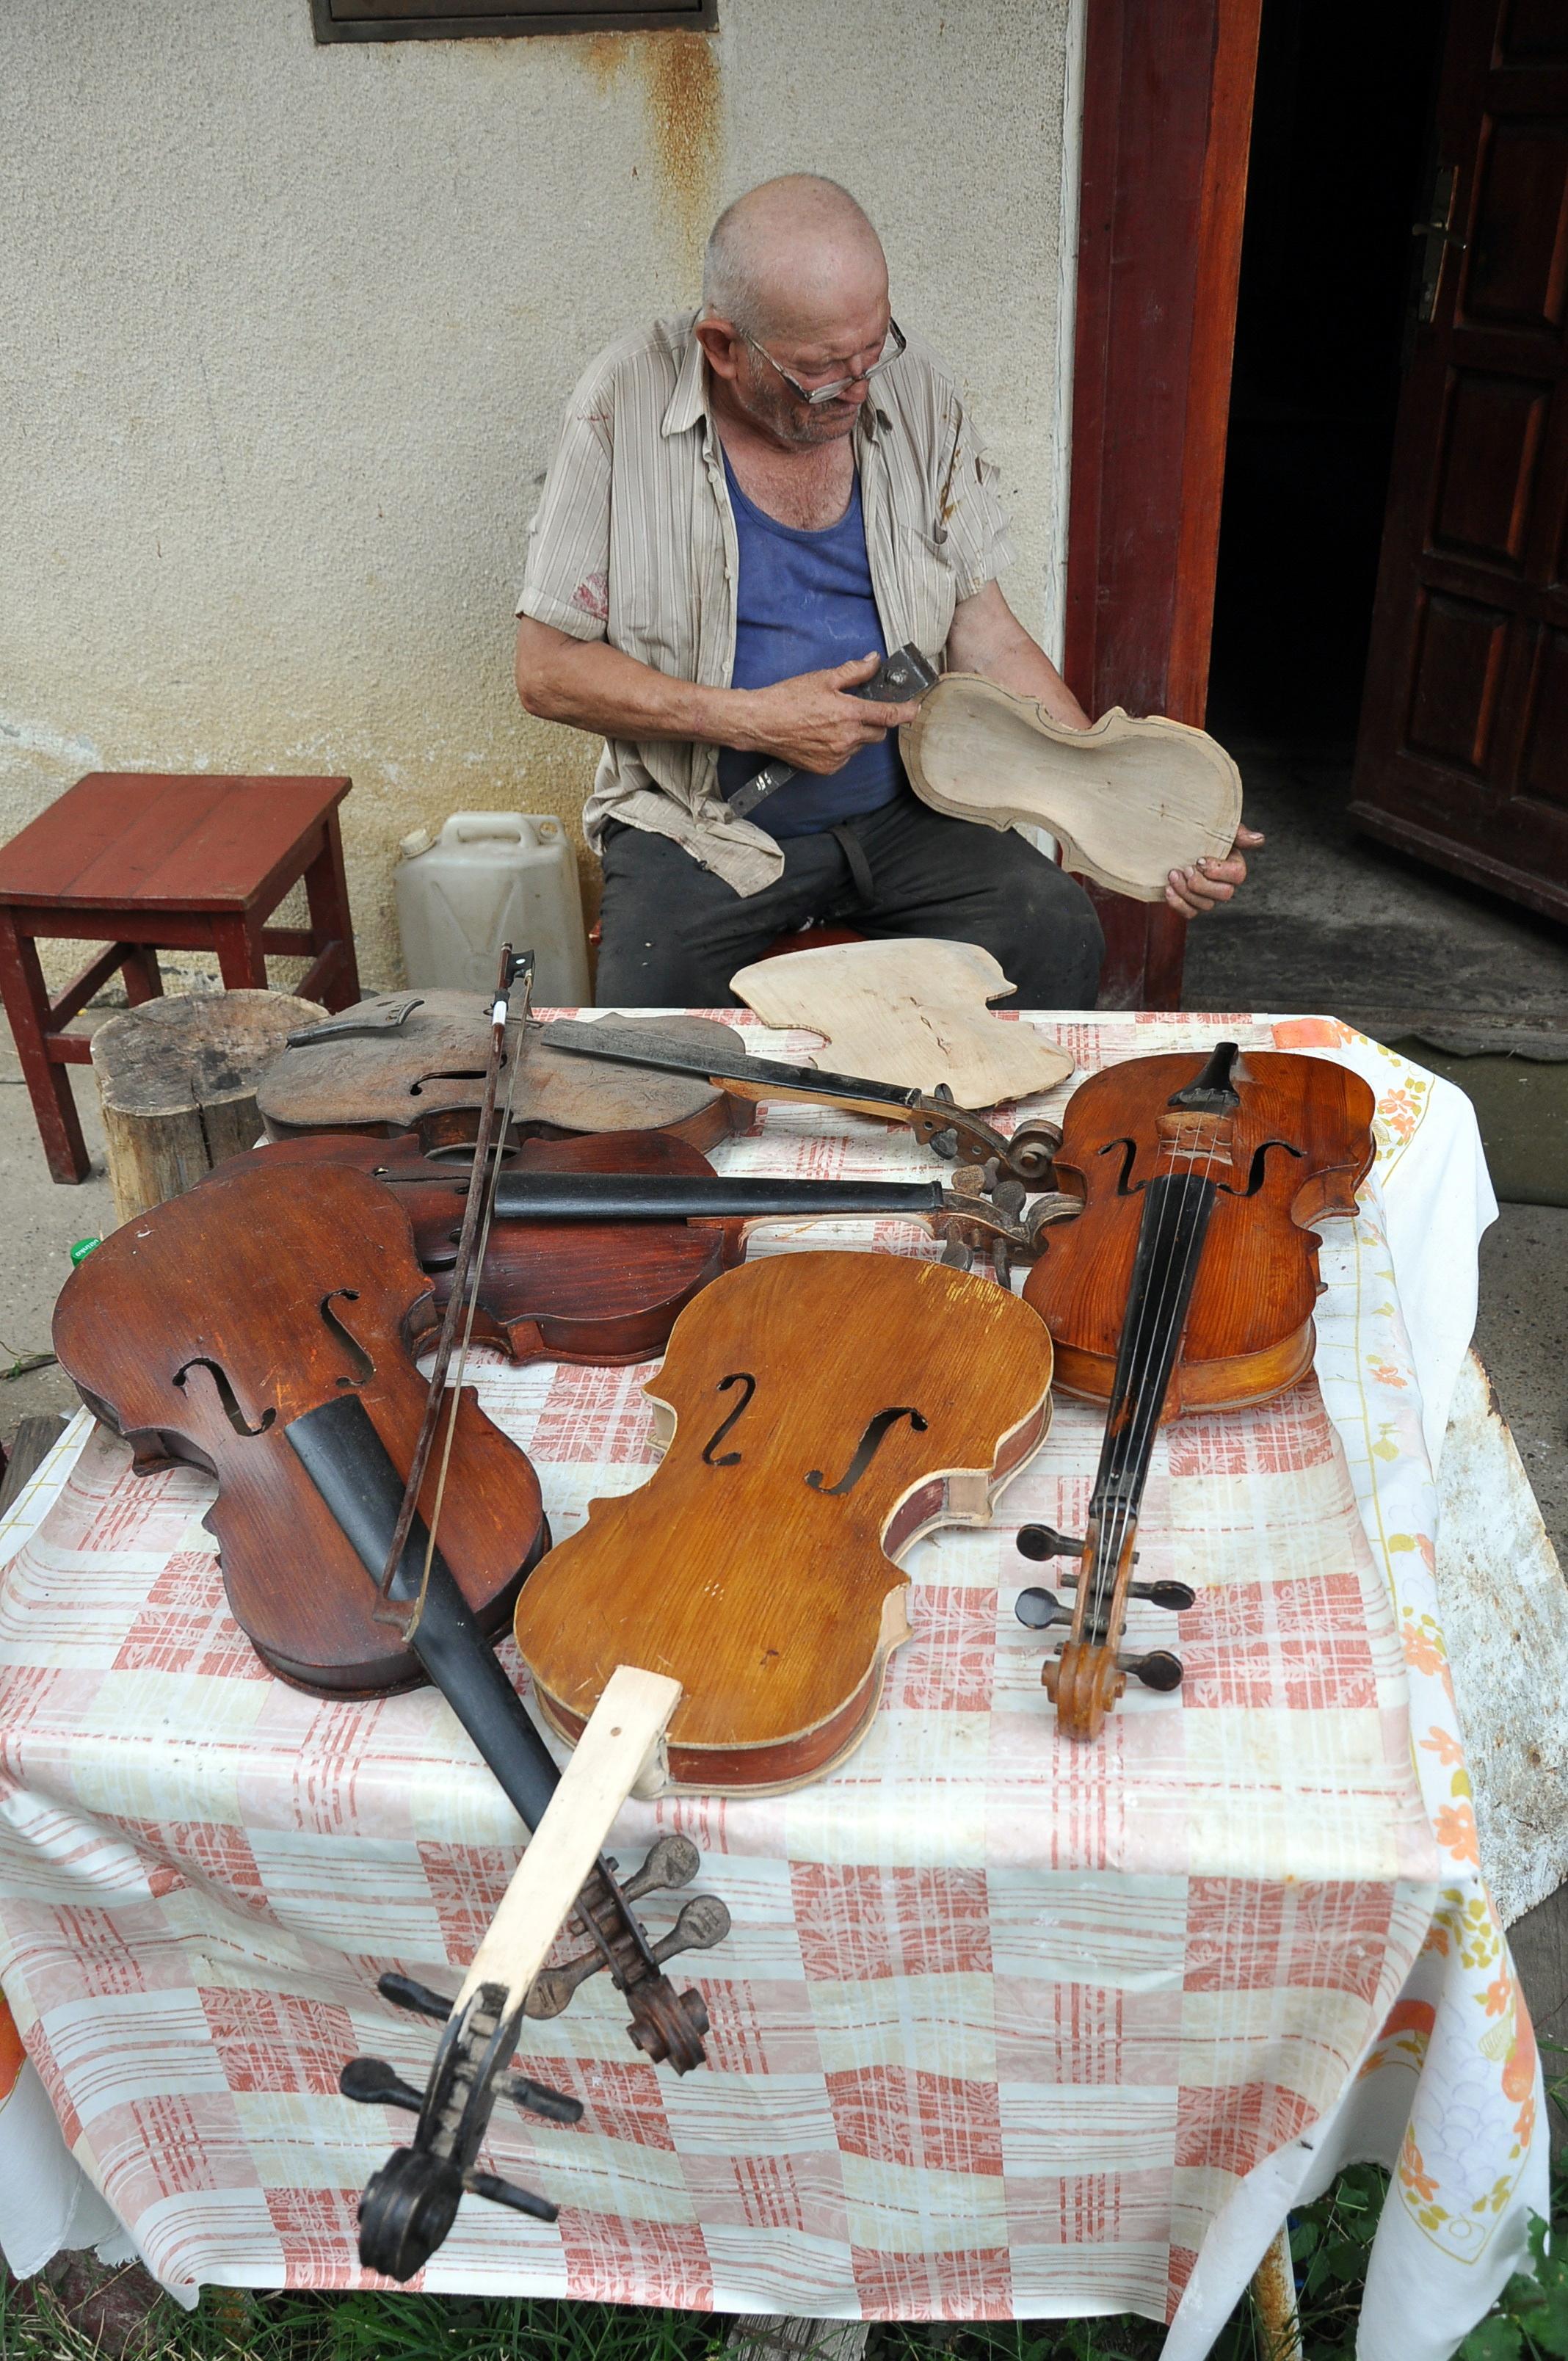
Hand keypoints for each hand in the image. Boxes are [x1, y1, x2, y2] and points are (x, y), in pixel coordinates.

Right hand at [738, 653, 921, 775]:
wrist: (762, 723)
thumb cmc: (789, 698)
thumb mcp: (823, 678)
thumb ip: (854, 671)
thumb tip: (874, 662)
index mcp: (850, 714)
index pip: (889, 715)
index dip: (906, 712)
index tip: (914, 709)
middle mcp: (847, 738)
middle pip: (878, 733)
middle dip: (874, 722)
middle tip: (856, 711)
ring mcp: (838, 756)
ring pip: (860, 746)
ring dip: (856, 735)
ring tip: (831, 723)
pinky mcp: (827, 768)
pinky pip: (845, 758)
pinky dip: (841, 748)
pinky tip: (823, 736)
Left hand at [1164, 822, 1263, 918]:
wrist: (1171, 842)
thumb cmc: (1198, 834)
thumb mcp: (1218, 829)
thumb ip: (1237, 833)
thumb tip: (1258, 839)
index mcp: (1233, 864)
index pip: (1238, 875)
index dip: (1218, 871)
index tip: (1199, 860)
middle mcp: (1224, 883)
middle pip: (1224, 894)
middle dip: (1202, 884)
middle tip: (1185, 869)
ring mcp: (1208, 896)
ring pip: (1205, 905)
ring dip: (1186, 892)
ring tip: (1172, 874)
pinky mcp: (1191, 904)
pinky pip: (1190, 913)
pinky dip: (1178, 904)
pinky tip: (1168, 889)